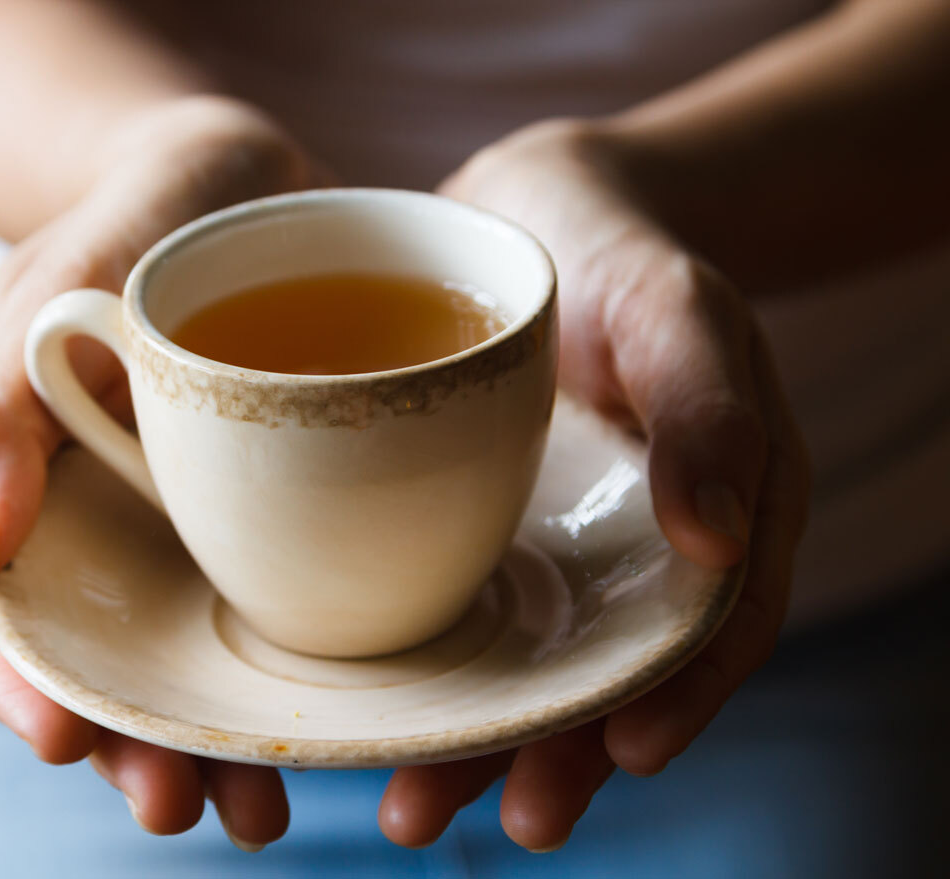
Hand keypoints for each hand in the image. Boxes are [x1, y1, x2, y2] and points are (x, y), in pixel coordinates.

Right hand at [0, 97, 325, 848]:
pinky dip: (282, 677)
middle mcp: (87, 508)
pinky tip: (328, 722)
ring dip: (204, 739)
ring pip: (171, 653)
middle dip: (124, 740)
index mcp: (9, 460)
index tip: (63, 739)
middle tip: (179, 805)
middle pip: (85, 650)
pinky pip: (258, 612)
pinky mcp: (254, 518)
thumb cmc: (156, 207)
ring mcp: (172, 520)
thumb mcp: (70, 263)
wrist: (266, 188)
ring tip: (255, 806)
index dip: (12, 675)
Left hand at [378, 121, 809, 849]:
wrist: (522, 218)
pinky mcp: (461, 531)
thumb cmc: (618, 256)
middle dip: (555, 758)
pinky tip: (356, 706)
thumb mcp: (677, 306)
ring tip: (408, 808)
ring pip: (515, 670)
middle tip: (502, 821)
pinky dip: (411, 670)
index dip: (678, 700)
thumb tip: (724, 543)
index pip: (710, 631)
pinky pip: (442, 613)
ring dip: (471, 746)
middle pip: (602, 680)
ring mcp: (540, 551)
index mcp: (707, 517)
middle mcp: (621, 557)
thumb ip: (710, 406)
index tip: (625, 752)